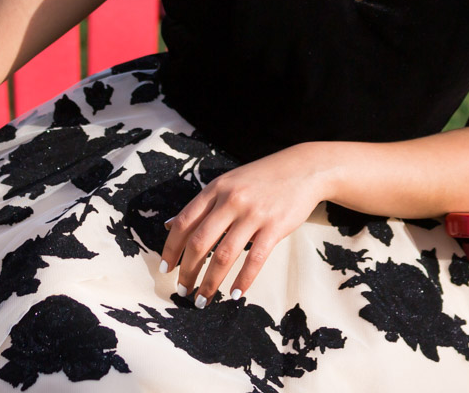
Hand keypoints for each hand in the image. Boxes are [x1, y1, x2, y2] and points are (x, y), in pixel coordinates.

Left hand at [160, 144, 330, 304]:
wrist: (303, 169)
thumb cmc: (261, 178)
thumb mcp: (227, 183)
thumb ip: (201, 204)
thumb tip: (169, 224)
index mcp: (215, 189)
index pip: (184, 222)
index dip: (171, 248)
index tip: (165, 269)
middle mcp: (231, 200)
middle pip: (200, 242)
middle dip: (188, 271)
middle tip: (183, 290)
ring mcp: (253, 214)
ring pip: (225, 255)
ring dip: (211, 282)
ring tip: (204, 299)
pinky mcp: (275, 227)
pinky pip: (255, 259)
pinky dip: (243, 280)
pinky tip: (236, 294)